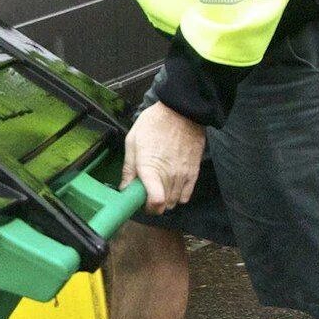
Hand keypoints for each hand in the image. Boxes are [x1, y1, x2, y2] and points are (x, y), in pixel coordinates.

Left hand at [121, 100, 204, 214]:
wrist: (181, 110)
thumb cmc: (154, 123)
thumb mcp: (132, 141)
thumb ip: (129, 168)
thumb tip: (124, 187)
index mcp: (150, 168)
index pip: (156, 203)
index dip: (147, 208)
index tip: (140, 201)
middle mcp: (168, 175)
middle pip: (164, 207)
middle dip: (153, 203)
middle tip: (147, 191)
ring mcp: (183, 175)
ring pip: (174, 202)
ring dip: (165, 199)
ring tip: (159, 185)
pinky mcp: (194, 172)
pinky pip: (186, 195)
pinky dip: (178, 195)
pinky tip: (172, 185)